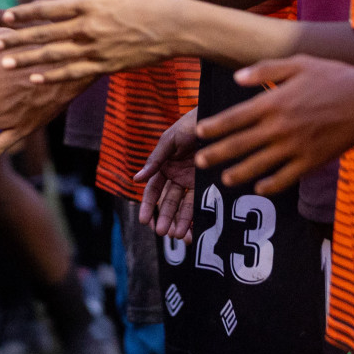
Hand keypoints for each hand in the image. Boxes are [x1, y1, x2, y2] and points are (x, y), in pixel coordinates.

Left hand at [0, 0, 185, 83]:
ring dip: (26, 60)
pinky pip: (73, 73)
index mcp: (90, 4)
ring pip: (54, 57)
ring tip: (4, 64)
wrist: (178, 27)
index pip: (49, 9)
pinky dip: (52, 77)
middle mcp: (89, 29)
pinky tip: (34, 79)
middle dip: (16, 40)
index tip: (3, 16)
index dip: (25, 13)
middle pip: (45, 35)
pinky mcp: (105, 65)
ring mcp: (97, 50)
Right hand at [135, 109, 196, 241]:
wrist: (217, 117)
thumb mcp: (169, 139)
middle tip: (163, 233)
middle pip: (167, 201)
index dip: (148, 205)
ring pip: (183, 206)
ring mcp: (192, 181)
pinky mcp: (208, 184)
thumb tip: (136, 179)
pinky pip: (200, 203)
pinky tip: (194, 230)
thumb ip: (155, 159)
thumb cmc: (191, 124)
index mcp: (163, 165)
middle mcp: (176, 175)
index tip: (145, 220)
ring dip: (180, 222)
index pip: (153, 189)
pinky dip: (196, 217)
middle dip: (164, 217)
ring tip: (179, 237)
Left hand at [194, 57, 353, 194]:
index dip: (213, 127)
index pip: (233, 118)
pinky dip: (271, 185)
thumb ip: (264, 70)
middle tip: (199, 162)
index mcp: (272, 103)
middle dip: (217, 154)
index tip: (198, 133)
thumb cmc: (334, 76)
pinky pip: (287, 177)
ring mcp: (296, 146)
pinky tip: (260, 188)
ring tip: (224, 180)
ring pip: (259, 165)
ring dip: (238, 173)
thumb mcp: (297, 64)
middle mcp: (279, 127)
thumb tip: (236, 78)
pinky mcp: (313, 160)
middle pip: (239, 144)